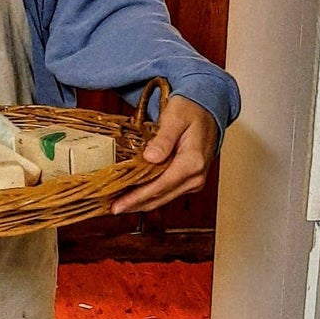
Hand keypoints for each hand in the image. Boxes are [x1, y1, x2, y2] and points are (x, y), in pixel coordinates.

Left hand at [110, 95, 220, 214]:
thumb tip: (150, 157)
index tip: (118, 205)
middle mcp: (195, 176)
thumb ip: (163, 138)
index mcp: (192, 162)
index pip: (159, 186)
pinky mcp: (189, 181)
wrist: (208, 110)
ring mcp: (193, 181)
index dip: (136, 198)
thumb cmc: (191, 110)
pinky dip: (149, 196)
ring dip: (140, 203)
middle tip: (111, 208)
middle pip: (160, 197)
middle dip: (134, 205)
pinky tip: (133, 195)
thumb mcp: (175, 117)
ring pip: (162, 198)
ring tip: (118, 204)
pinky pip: (166, 192)